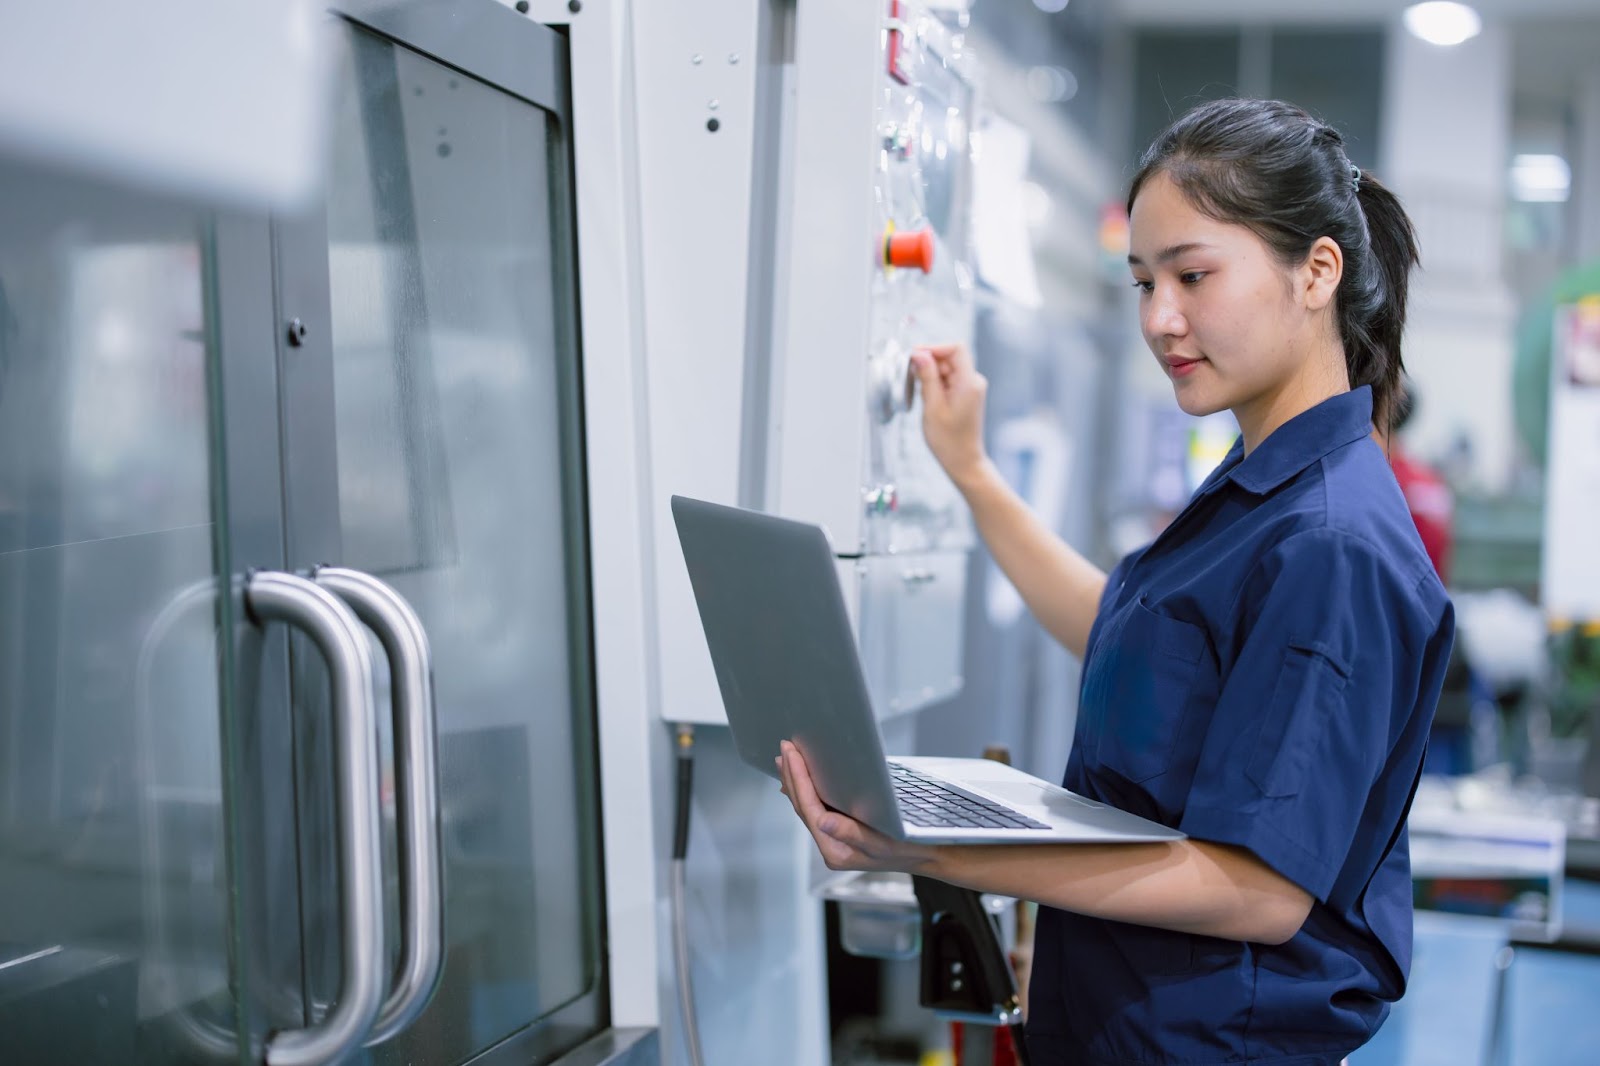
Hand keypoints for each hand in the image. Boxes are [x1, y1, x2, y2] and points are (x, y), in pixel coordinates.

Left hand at [776, 740, 936, 874]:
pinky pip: (817, 808)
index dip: (798, 779)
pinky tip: (801, 780)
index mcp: (836, 851)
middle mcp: (831, 846)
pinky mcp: (841, 832)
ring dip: (796, 781)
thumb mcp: (884, 842)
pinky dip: (808, 790)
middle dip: (792, 775)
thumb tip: (822, 822)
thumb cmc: (910, 848)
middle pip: (803, 806)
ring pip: (807, 807)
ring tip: (786, 759)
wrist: (928, 855)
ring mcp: (834, 840)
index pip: (809, 809)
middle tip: (785, 747)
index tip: (791, 754)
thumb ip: (851, 833)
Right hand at [909, 343, 989, 489]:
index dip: (934, 348)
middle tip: (913, 381)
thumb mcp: (932, 407)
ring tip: (923, 398)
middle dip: (929, 365)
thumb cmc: (949, 441)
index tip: (915, 356)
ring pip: (946, 369)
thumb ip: (927, 377)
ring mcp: (970, 388)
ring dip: (930, 377)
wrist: (963, 461)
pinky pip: (948, 381)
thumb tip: (919, 354)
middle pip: (949, 358)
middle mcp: (973, 382)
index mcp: (969, 382)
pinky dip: (935, 386)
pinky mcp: (965, 395)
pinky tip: (928, 401)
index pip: (955, 349)